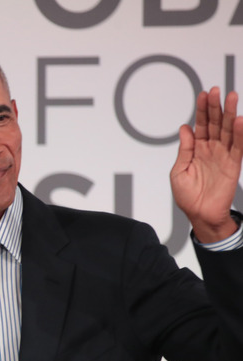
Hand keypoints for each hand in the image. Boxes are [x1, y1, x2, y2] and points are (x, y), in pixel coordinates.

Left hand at [170, 87, 242, 242]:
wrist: (200, 214)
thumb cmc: (187, 196)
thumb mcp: (179, 171)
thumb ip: (184, 149)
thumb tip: (184, 128)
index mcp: (196, 149)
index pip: (200, 125)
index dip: (201, 110)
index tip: (202, 94)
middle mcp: (211, 149)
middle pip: (215, 123)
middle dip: (215, 106)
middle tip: (216, 90)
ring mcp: (222, 155)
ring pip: (228, 130)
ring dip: (230, 113)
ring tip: (231, 97)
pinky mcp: (233, 164)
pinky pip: (238, 146)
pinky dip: (240, 133)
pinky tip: (240, 120)